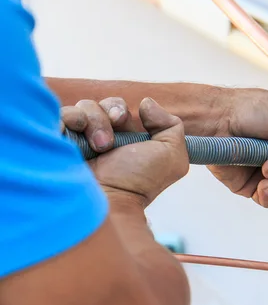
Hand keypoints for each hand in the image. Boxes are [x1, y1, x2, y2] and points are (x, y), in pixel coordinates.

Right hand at [61, 97, 188, 205]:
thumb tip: (145, 103)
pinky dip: (67, 121)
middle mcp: (99, 137)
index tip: (122, 121)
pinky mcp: (58, 142)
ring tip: (98, 148)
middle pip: (99, 104)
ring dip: (92, 123)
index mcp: (123, 137)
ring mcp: (77, 140)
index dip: (120, 111)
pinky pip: (58, 116)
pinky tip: (75, 141)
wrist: (109, 201)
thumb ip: (171, 126)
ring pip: (81, 108)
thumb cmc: (139, 181)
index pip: (117, 107)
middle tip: (109, 141)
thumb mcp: (171, 156)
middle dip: (107, 116)